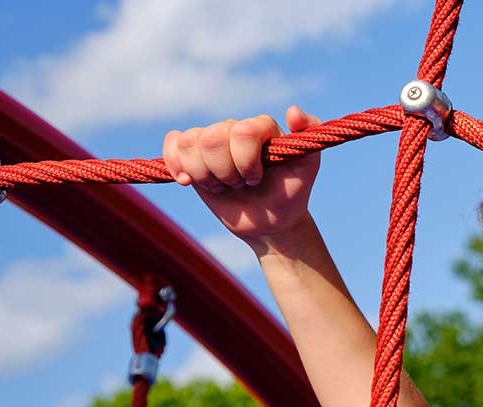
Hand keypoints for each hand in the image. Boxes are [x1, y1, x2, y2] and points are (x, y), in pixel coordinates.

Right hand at [165, 105, 324, 245]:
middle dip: (225, 172)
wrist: (270, 220)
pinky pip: (173, 143)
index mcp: (260, 126)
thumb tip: (293, 110)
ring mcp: (211, 140)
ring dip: (205, 174)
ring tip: (223, 186)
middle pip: (211, 138)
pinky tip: (188, 182)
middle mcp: (234, 128)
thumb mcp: (308, 166)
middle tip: (241, 185)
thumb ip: (309, 134)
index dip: (246, 161)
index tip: (257, 179)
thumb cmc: (291, 191)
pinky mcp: (192, 155)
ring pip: (189, 143)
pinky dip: (175, 164)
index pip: (242, 131)